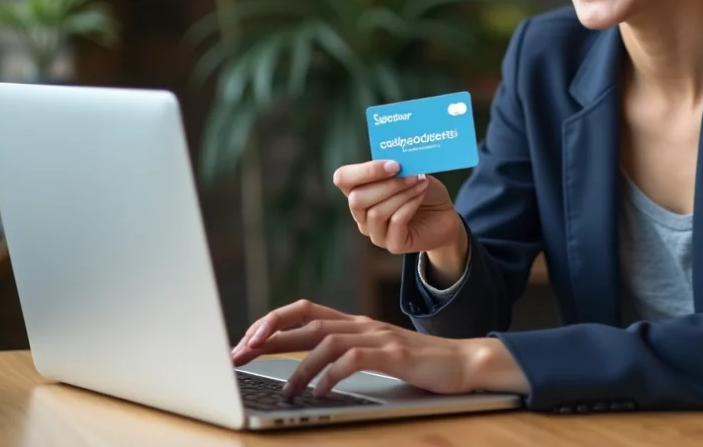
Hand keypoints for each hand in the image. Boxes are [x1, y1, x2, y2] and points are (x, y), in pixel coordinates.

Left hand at [230, 299, 527, 397]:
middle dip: (268, 337)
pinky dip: (332, 375)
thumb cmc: (416, 364)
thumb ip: (343, 355)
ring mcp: (378, 336)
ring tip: (286, 390)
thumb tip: (302, 372)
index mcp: (353, 322)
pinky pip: (354, 359)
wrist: (462, 361)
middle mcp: (361, 324)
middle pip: (306, 320)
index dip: (272, 321)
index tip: (245, 341)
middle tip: (240, 355)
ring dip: (299, 366)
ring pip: (326, 340)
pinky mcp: (393, 353)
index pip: (303, 309)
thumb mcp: (374, 355)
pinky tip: (321, 392)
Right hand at [333, 160, 463, 256]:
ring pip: (376, 212)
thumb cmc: (422, 190)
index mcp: (358, 191)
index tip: (393, 164)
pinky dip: (409, 205)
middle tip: (411, 175)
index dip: (364, 171)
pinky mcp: (394, 244)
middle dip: (387, 184)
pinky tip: (421, 195)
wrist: (444, 216)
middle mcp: (362, 214)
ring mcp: (376, 233)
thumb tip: (395, 162)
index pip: (342, 178)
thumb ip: (399, 167)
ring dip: (401, 194)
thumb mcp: (411, 171)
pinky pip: (395, 222)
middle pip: (356, 199)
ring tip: (420, 183)